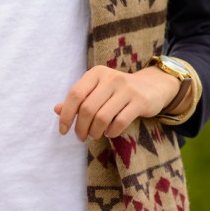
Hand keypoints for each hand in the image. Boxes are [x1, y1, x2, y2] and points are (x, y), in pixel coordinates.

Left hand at [54, 65, 180, 140]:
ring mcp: (127, 89)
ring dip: (94, 132)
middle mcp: (111, 78)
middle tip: (81, 137)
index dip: (66, 115)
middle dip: (80, 128)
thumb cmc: (116, 91)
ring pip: (102, 117)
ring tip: (94, 135)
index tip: (63, 130)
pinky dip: (111, 132)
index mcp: (96, 73)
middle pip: (87, 109)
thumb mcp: (96, 91)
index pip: (75, 94)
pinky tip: (109, 133)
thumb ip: (78, 100)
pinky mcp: (140, 101)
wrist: (152, 86)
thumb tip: (57, 110)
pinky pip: (119, 122)